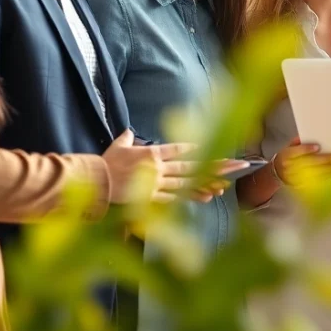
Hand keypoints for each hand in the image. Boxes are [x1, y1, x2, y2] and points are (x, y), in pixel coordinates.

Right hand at [102, 130, 246, 203]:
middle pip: (192, 165)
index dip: (197, 148)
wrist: (93, 182)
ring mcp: (156, 184)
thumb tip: (130, 132)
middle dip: (215, 164)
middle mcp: (158, 167)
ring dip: (207, 183)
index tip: (214, 146)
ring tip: (225, 184)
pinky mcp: (150, 198)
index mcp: (152, 153)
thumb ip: (127, 139)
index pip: (179, 149)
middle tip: (236, 164)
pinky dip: (190, 197)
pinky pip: (174, 198)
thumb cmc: (105, 163)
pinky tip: (205, 197)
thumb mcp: (117, 147)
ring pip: (187, 183)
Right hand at [273, 137, 330, 186]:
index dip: (307, 149)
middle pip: (308, 163)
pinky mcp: (299, 186)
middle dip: (323, 160)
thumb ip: (298, 142)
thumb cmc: (287, 157)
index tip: (318, 147)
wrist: (277, 173)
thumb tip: (307, 136)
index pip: (297, 152)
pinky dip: (325, 178)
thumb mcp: (289, 147)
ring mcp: (294, 179)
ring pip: (313, 174)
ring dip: (328, 171)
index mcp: (286, 155)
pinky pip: (314, 183)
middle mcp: (289, 168)